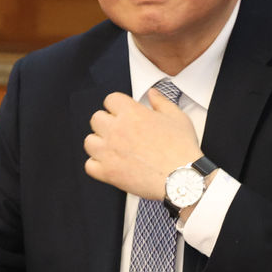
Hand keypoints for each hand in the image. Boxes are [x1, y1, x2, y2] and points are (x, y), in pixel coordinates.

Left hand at [84, 87, 201, 198]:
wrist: (182, 179)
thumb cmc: (182, 149)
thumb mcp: (177, 117)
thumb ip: (161, 102)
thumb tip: (152, 93)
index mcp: (132, 113)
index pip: (110, 99)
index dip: (117, 105)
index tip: (122, 112)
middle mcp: (117, 130)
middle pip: (96, 119)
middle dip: (106, 122)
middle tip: (118, 130)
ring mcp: (110, 152)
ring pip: (89, 141)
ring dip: (99, 143)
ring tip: (112, 147)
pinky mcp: (108, 172)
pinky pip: (89, 166)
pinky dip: (97, 165)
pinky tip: (109, 164)